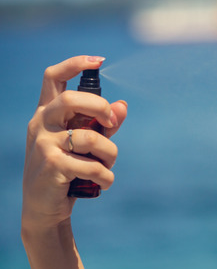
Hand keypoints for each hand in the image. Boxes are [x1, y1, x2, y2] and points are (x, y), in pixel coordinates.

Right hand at [22, 55, 127, 231]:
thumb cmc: (68, 170)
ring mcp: (44, 144)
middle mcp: (41, 124)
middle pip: (72, 99)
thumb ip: (104, 125)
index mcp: (47, 113)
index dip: (75, 64)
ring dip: (110, 154)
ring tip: (107, 167)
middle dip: (101, 108)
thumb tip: (123, 105)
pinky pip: (92, 165)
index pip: (53, 77)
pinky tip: (104, 183)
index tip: (98, 61)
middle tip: (111, 123)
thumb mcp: (86, 145)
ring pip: (90, 137)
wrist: (45, 208)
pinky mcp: (52, 166)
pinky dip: (106, 176)